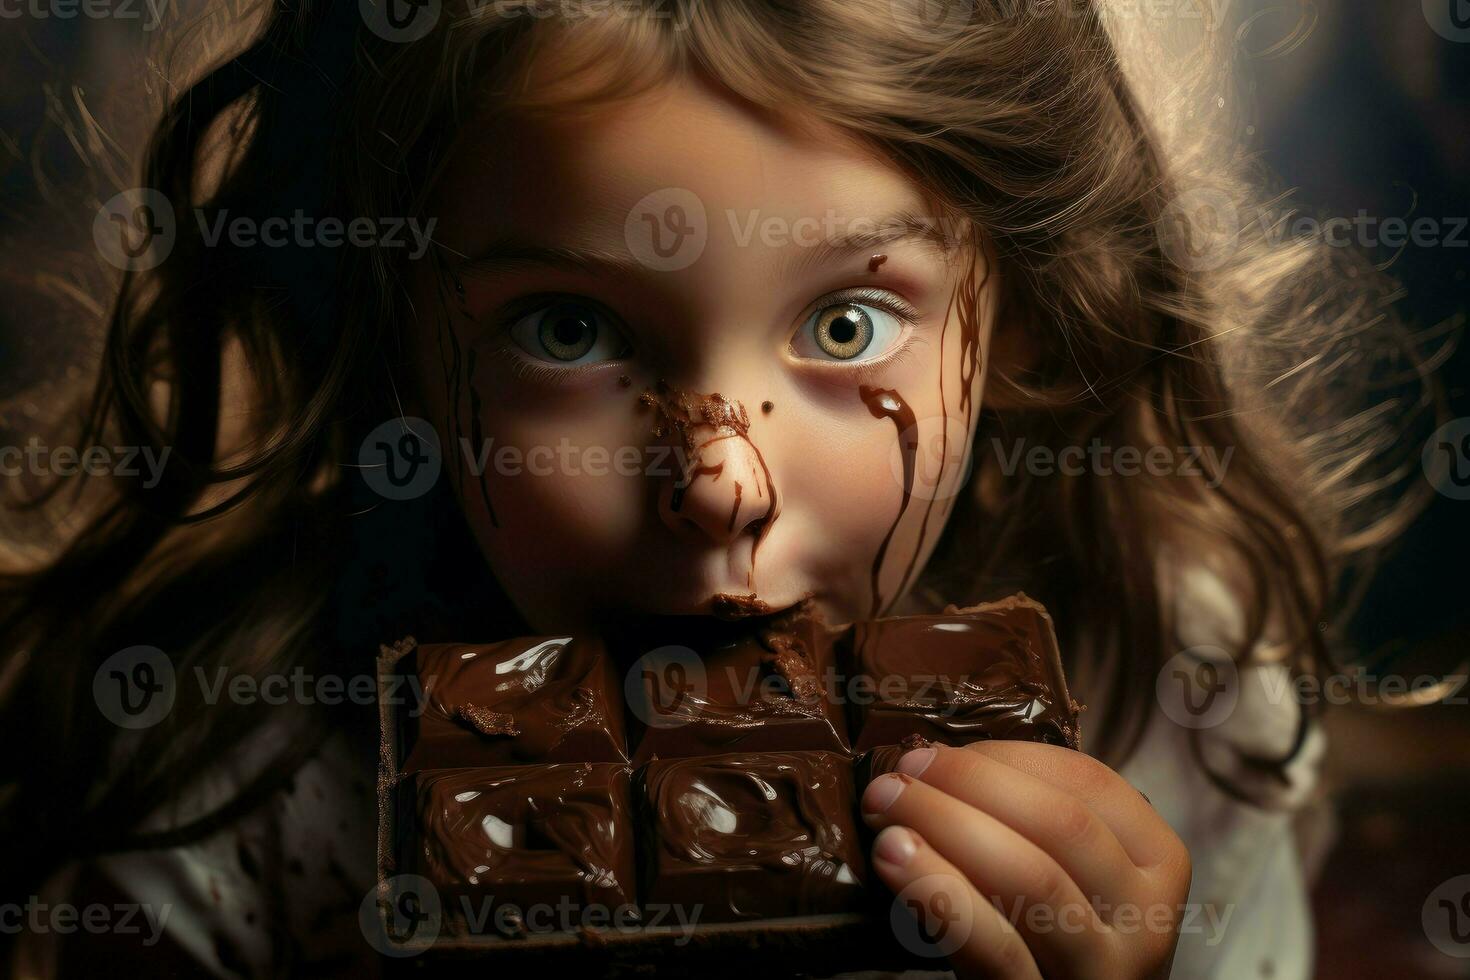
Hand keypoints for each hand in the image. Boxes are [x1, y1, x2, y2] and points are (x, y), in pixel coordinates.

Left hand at [860, 741, 1190, 978]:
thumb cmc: (1052, 939)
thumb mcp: (1066, 876)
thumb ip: (1027, 821)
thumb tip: (935, 762)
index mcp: (1157, 859)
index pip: (1088, 782)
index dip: (1005, 758)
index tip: (937, 752)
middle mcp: (1147, 915)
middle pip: (1060, 824)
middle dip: (969, 784)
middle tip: (898, 775)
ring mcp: (1106, 967)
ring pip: (1032, 878)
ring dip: (947, 827)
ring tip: (885, 809)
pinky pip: (998, 946)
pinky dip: (940, 894)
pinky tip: (894, 862)